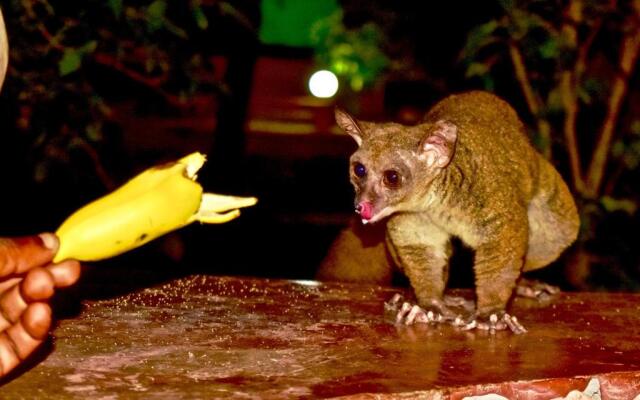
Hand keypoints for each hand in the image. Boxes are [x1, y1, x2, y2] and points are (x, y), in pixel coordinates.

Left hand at [0, 234, 79, 376]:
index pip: (13, 261)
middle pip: (23, 288)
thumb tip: (52, 242)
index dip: (39, 256)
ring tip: (47, 289)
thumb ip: (14, 250)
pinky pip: (19, 347)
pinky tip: (41, 314)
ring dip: (43, 302)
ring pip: (24, 315)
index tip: (64, 250)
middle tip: (69, 271)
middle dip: (49, 278)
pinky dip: (35, 332)